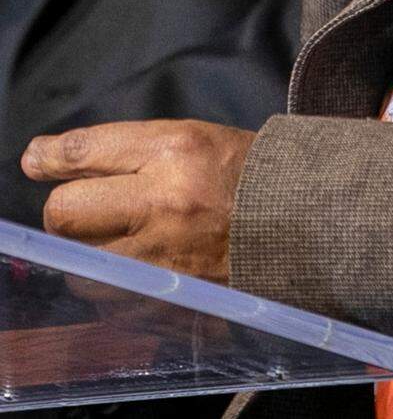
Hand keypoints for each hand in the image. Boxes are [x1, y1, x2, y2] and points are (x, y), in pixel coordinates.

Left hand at [21, 120, 255, 282]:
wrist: (303, 227)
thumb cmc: (242, 175)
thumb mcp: (188, 139)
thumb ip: (117, 149)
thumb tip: (42, 159)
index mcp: (175, 152)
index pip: (85, 153)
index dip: (51, 158)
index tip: (38, 160)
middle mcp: (164, 205)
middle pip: (65, 214)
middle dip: (67, 211)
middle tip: (90, 208)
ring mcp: (164, 260)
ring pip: (79, 266)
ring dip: (90, 255)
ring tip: (124, 241)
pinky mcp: (168, 303)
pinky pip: (108, 302)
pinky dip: (115, 287)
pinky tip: (142, 269)